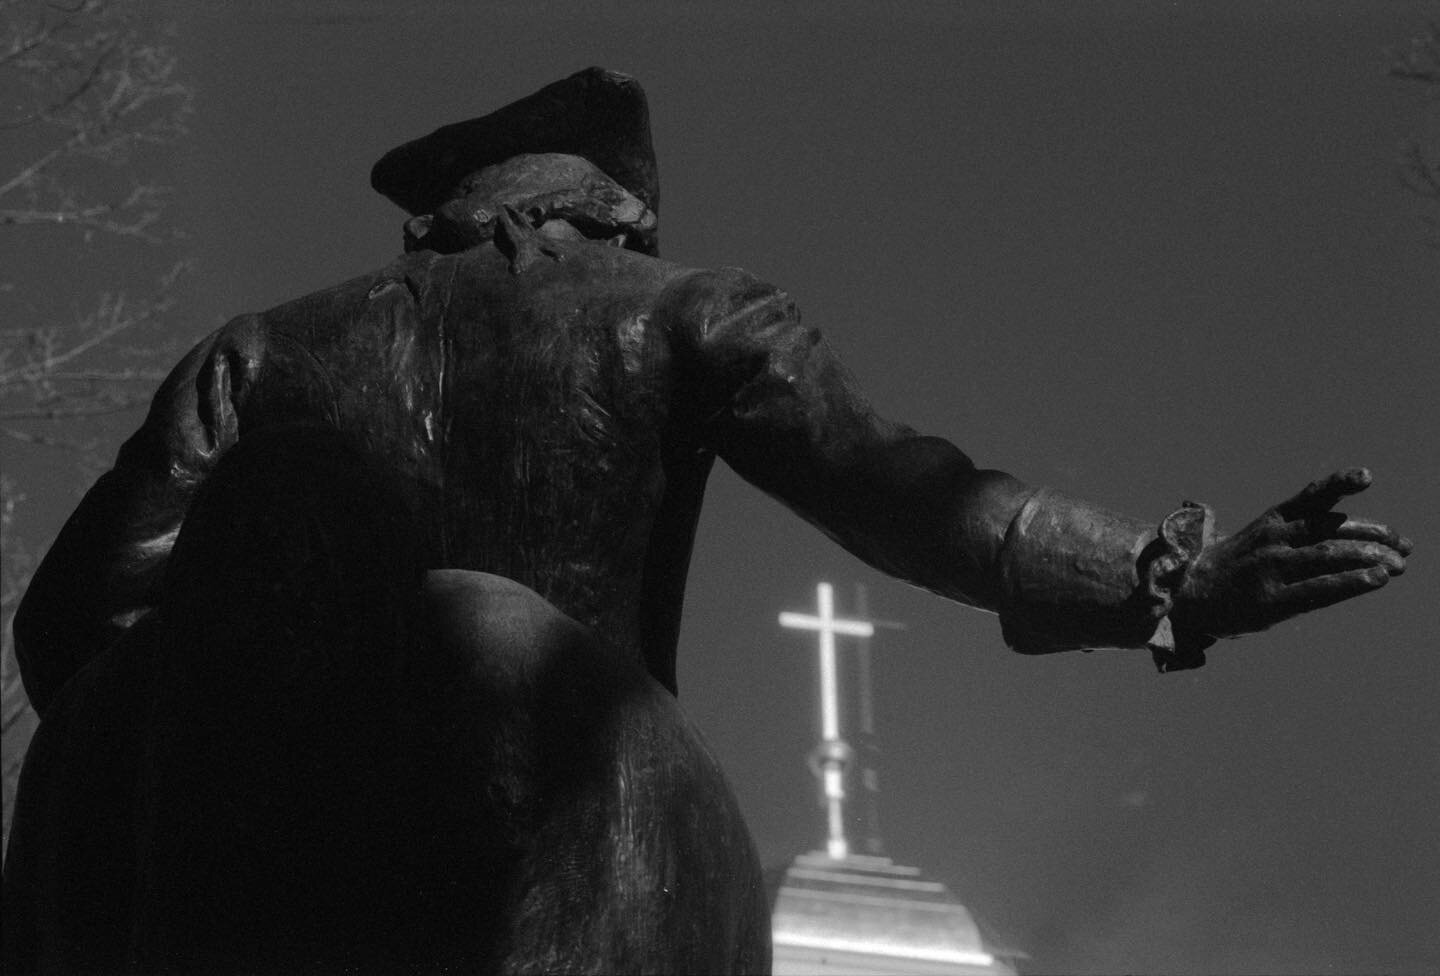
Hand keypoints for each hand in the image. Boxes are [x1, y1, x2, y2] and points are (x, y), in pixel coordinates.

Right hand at [1170, 468, 1410, 638]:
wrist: (1185, 596)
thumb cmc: (1232, 568)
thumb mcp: (1258, 538)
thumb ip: (1299, 535)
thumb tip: (1357, 542)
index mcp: (1271, 520)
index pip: (1311, 498)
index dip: (1339, 484)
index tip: (1366, 477)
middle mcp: (1272, 539)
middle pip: (1332, 529)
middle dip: (1374, 536)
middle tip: (1404, 547)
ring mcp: (1270, 568)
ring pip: (1329, 555)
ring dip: (1370, 557)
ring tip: (1399, 564)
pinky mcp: (1270, 601)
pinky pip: (1319, 589)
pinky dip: (1352, 582)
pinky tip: (1377, 579)